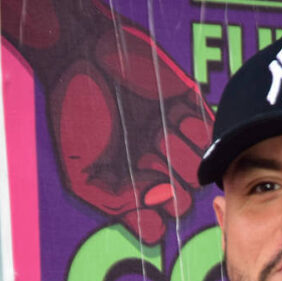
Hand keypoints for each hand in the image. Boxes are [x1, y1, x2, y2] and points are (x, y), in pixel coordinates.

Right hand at [37, 6, 212, 244]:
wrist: (82, 57)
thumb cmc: (75, 117)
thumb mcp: (82, 174)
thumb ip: (118, 204)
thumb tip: (160, 213)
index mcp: (131, 187)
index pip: (157, 222)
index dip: (153, 216)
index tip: (141, 198)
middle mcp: (155, 168)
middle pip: (182, 200)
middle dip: (171, 187)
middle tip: (148, 163)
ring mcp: (173, 141)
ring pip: (196, 170)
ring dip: (179, 156)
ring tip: (157, 136)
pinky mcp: (188, 112)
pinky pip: (206, 133)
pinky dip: (192, 129)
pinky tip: (171, 117)